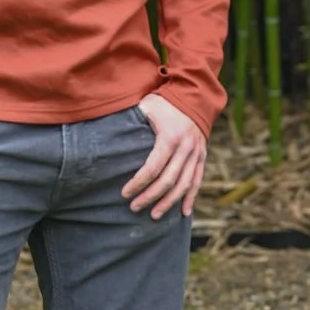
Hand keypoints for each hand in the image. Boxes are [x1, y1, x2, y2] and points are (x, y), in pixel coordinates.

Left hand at [122, 94, 206, 218]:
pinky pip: (197, 180)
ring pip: (184, 185)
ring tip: (154, 215)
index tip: (125, 193)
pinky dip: (190, 197)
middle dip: (150, 197)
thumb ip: (132, 121)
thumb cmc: (164, 101)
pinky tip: (183, 212)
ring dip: (169, 202)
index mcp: (170, 137)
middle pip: (168, 180)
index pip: (153, 168)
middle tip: (134, 207)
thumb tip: (107, 134)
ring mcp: (197, 153)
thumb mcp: (146, 106)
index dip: (138, 183)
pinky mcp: (202, 155)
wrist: (194, 94)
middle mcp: (186, 147)